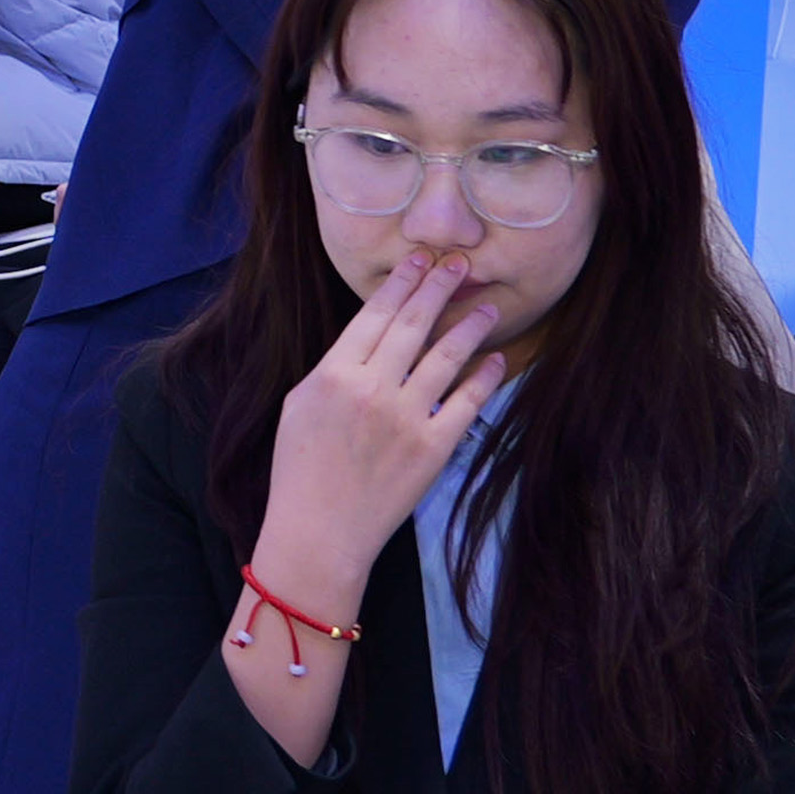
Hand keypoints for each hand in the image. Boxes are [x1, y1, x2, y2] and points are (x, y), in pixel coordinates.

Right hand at [264, 248, 509, 587]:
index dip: (400, 283)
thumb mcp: (299, 405)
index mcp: (333, 374)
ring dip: (470, 326)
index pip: (374, 315)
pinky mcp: (433, 447)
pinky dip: (484, 376)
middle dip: (438, 287)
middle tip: (459, 264)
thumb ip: (334, 368)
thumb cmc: (299, 470)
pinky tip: (495, 359)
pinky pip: (467, 401)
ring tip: (488, 307)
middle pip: (413, 325)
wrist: (319, 532)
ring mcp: (406, 418)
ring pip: (447, 355)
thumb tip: (370, 339)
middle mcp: (372, 389)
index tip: (418, 261)